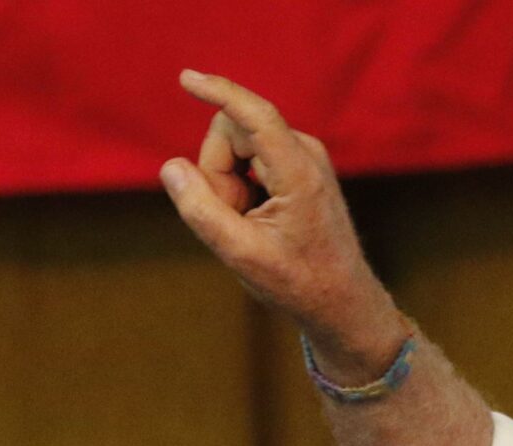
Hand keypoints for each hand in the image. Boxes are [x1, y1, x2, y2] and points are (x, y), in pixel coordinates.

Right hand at [159, 70, 402, 374]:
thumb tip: (172, 166)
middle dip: (217, 173)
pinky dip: (239, 187)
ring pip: (234, 146)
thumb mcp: (241, 254)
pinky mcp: (295, 164)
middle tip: (235, 220)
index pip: (256, 117)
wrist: (341, 299)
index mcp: (300, 174)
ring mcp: (303, 156)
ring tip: (250, 224)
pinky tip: (257, 218)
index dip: (219, 93)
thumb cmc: (297, 282)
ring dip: (227, 184)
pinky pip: (247, 158)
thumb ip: (201, 210)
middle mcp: (306, 154)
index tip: (186, 78)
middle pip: (230, 133)